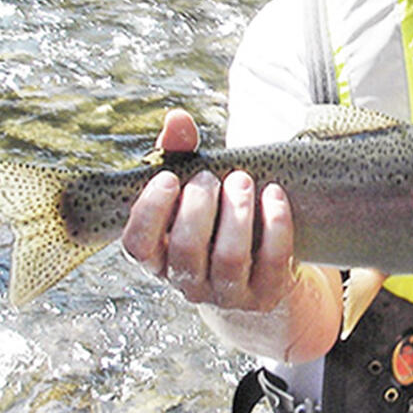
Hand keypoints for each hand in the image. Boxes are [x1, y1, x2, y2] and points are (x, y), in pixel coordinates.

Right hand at [120, 109, 297, 312]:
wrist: (258, 276)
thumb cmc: (215, 223)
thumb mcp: (193, 192)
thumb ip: (180, 155)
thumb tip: (176, 119)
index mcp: (160, 258)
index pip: (137, 245)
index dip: (150, 211)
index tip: (169, 177)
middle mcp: (188, 283)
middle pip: (186, 249)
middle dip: (199, 206)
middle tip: (209, 177)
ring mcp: (227, 294)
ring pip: (229, 258)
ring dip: (237, 213)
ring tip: (242, 180)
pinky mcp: (266, 293)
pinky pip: (272, 260)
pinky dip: (276, 224)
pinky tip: (274, 194)